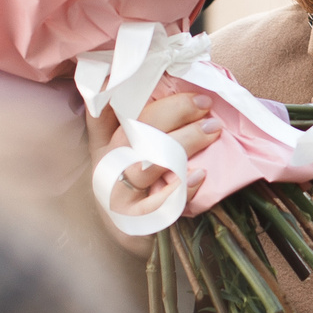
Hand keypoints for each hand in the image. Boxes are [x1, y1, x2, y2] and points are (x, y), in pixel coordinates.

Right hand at [86, 90, 218, 253]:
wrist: (143, 244)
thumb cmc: (145, 191)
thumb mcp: (136, 155)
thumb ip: (148, 124)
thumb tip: (180, 84)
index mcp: (105, 145)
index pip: (100, 112)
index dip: (108, 89)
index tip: (126, 69)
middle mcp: (108, 167)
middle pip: (134, 132)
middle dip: (172, 112)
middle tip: (205, 105)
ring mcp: (119, 195)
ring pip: (147, 162)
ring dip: (183, 143)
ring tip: (212, 131)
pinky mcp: (136, 222)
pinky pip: (159, 202)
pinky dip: (181, 188)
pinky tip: (199, 176)